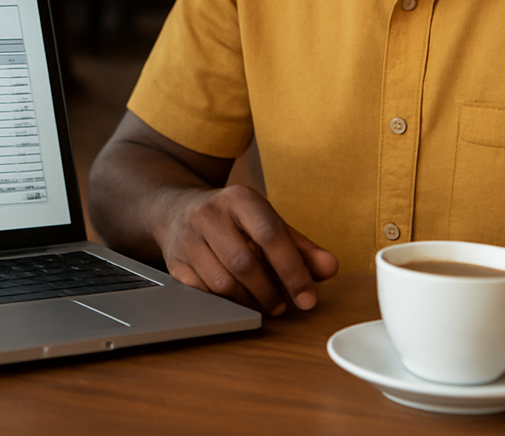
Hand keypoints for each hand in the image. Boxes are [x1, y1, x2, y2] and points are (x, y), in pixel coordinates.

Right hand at [158, 184, 337, 314]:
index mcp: (238, 198)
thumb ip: (301, 247)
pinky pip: (203, 293)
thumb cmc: (233, 220)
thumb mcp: (267, 222)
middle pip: (244, 262)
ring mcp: (187, 237)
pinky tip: (236, 299)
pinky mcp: (175, 262)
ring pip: (222, 282)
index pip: (269, 234)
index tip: (307, 298)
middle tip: (281, 305)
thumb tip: (330, 267)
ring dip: (248, 301)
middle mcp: (208, 213)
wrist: (176, 209)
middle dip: (269, 291)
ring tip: (262, 303)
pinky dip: (226, 303)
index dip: (292, 269)